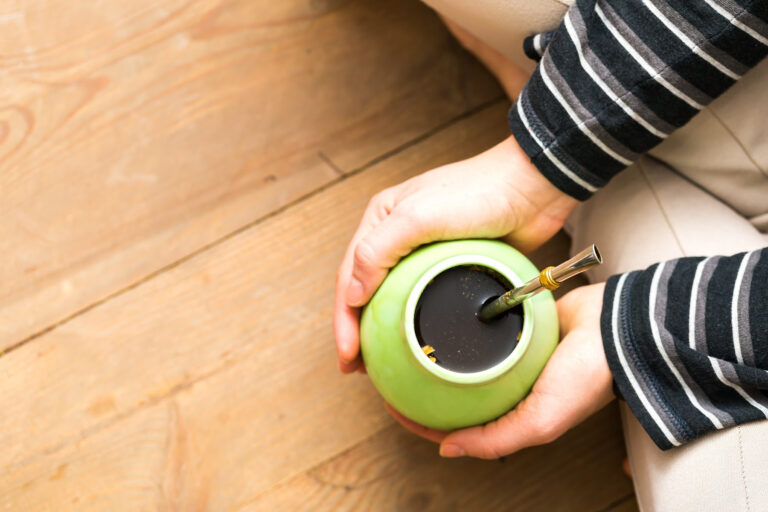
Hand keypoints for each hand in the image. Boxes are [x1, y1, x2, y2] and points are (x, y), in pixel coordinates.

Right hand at [334, 135, 577, 371]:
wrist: (532, 190)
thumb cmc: (480, 192)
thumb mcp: (419, 216)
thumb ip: (378, 250)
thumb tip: (352, 294)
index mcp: (381, 219)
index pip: (349, 274)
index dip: (344, 318)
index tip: (347, 354)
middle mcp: (397, 237)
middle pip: (365, 291)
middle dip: (357, 331)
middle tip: (356, 367)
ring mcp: (423, 254)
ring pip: (393, 300)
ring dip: (381, 332)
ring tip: (378, 364)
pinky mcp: (451, 268)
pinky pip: (425, 301)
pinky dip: (414, 324)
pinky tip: (416, 344)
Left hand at [388, 282, 614, 458]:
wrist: (616, 326)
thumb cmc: (589, 376)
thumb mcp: (541, 421)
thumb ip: (496, 439)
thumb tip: (447, 450)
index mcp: (513, 414)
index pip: (457, 425)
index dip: (424, 421)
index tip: (396, 407)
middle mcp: (508, 386)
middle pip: (454, 392)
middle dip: (422, 387)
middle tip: (392, 373)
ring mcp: (510, 355)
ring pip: (463, 361)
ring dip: (438, 358)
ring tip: (407, 346)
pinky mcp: (512, 326)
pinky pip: (478, 331)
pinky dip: (459, 332)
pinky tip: (439, 323)